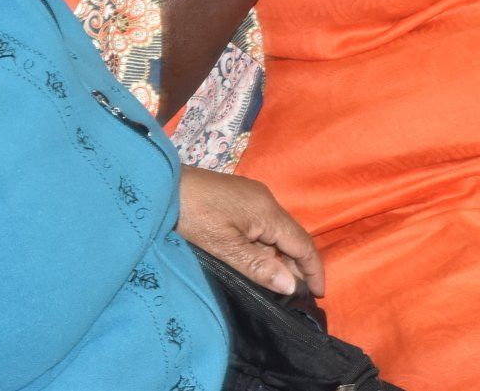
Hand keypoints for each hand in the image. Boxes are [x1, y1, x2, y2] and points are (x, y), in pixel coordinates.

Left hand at [176, 165, 324, 296]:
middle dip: (297, 265)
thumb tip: (292, 286)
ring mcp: (250, 195)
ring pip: (275, 231)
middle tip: (295, 295)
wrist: (159, 184)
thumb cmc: (192, 216)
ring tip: (275, 283)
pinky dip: (265, 245)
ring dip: (279, 256)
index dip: (313, 270)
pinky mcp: (236, 197)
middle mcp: (265, 200)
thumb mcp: (224, 247)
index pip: (303, 244)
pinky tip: (255, 259)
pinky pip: (261, 224)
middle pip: (291, 237)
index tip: (319, 294)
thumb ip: (259, 267)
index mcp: (267, 211)